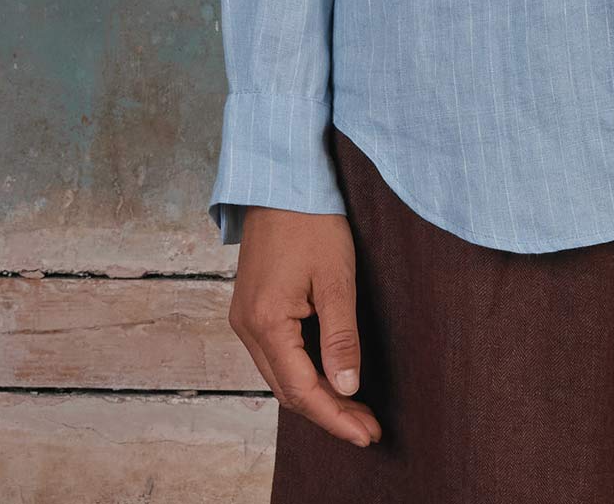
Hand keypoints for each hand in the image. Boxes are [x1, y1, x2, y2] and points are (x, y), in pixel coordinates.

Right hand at [228, 209, 381, 448]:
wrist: (282, 179)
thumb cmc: (312, 221)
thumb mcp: (336, 277)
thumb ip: (341, 336)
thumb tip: (347, 388)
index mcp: (266, 323)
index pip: (302, 390)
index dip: (336, 417)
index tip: (368, 434)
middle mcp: (247, 327)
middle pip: (288, 390)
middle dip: (329, 413)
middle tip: (368, 429)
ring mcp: (245, 318)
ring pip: (280, 376)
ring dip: (316, 396)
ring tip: (354, 410)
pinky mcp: (251, 308)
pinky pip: (276, 355)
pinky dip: (303, 373)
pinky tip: (328, 376)